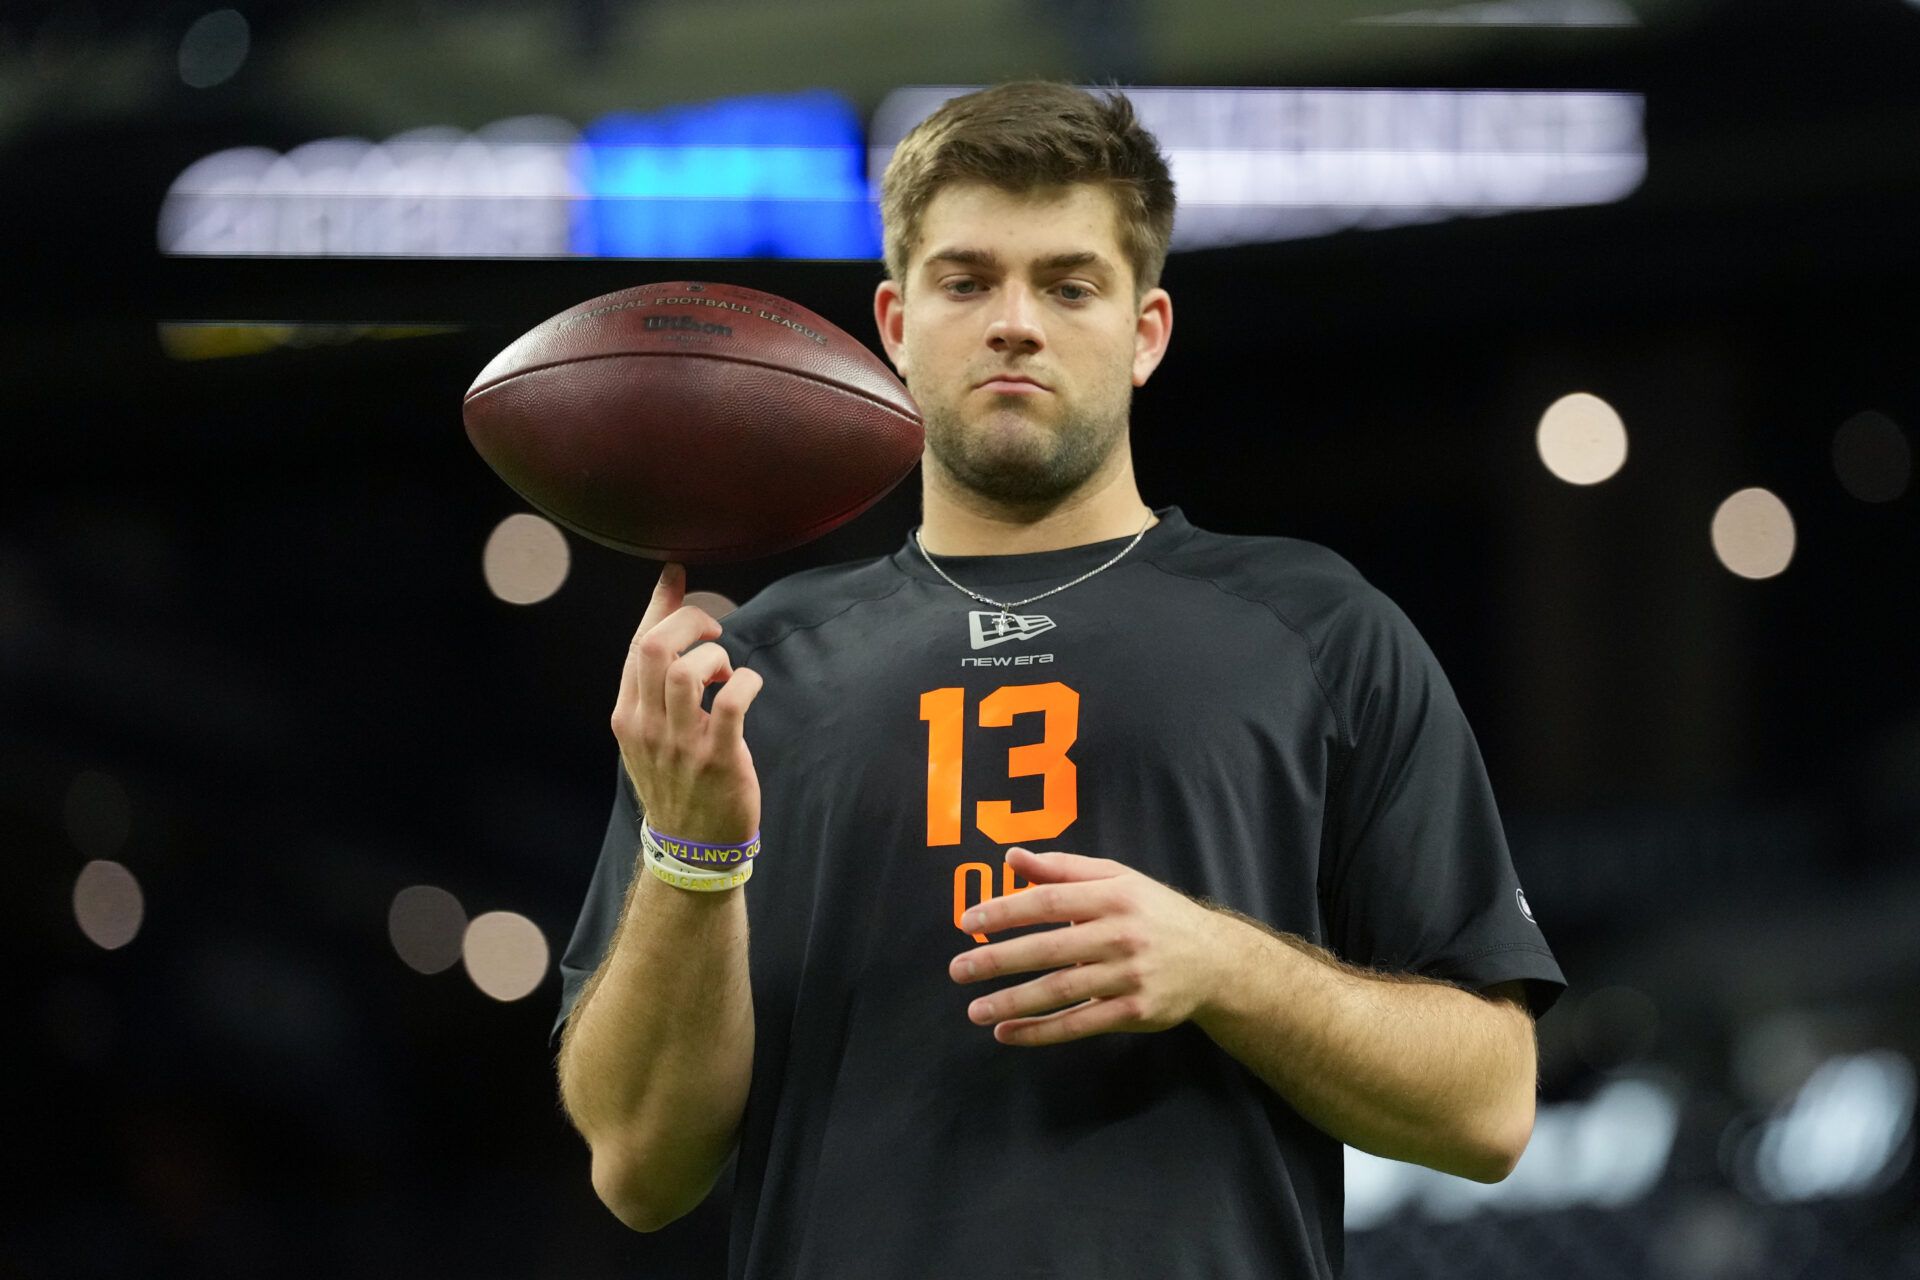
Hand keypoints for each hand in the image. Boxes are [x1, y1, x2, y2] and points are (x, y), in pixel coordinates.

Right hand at [609, 562, 763, 843]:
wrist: (691, 848)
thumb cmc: (677, 779)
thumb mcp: (651, 732)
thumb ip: (656, 681)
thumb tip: (666, 619)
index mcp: (627, 715)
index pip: (636, 645)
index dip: (659, 604)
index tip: (677, 575)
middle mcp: (647, 726)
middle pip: (655, 646)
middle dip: (690, 621)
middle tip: (715, 631)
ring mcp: (680, 744)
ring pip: (686, 670)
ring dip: (715, 657)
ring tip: (726, 672)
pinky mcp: (717, 759)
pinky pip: (730, 703)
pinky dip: (745, 682)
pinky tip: (748, 686)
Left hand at [947, 847, 1224, 1045]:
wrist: (1214, 960)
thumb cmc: (1154, 912)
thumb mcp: (1117, 879)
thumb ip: (1062, 868)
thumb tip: (1010, 857)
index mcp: (1113, 896)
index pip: (1048, 901)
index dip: (1005, 910)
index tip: (967, 919)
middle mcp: (1121, 935)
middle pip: (1050, 948)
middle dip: (999, 959)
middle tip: (958, 969)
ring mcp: (1128, 976)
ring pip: (1061, 991)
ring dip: (1014, 1002)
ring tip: (975, 1010)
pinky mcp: (1134, 1012)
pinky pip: (1079, 1024)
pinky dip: (1041, 1033)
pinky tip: (1008, 1034)